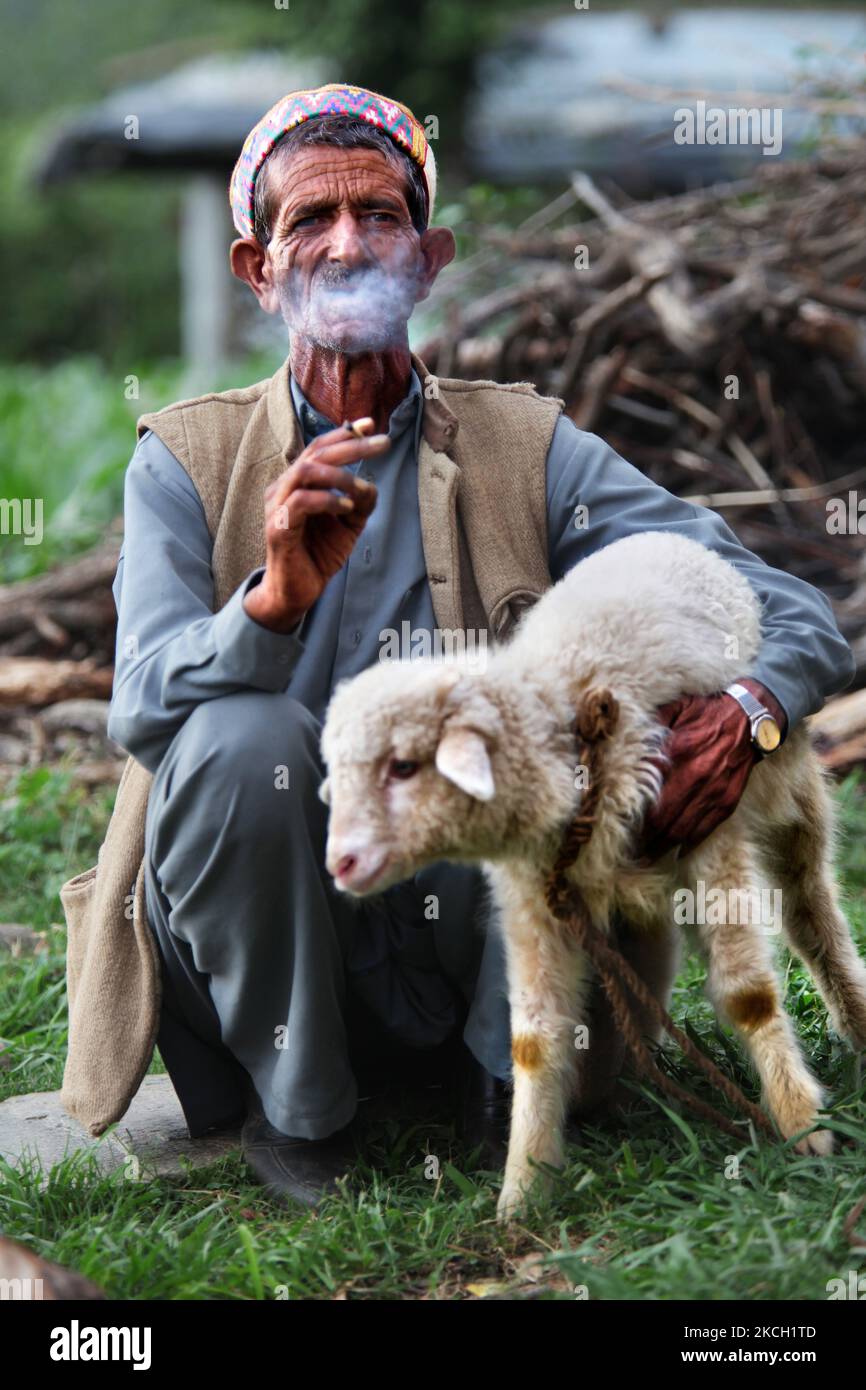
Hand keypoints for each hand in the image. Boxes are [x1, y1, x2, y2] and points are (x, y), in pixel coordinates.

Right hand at [243, 419, 386, 631]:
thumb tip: (371, 485)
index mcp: (299, 482)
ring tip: (361, 488)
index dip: (344, 433)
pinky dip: (328, 500)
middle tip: (382, 444)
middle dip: (352, 445)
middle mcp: (284, 487)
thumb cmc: (318, 554)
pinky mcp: (277, 526)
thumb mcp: (349, 526)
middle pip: (316, 452)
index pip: (319, 447)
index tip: (371, 424)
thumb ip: (361, 503)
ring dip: (339, 475)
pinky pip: (301, 502)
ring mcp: (277, 505)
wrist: (297, 590)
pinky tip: (347, 508)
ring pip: (305, 470)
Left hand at [636, 679, 786, 864]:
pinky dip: (689, 844)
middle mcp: (694, 775)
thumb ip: (651, 724)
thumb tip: (624, 734)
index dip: (630, 812)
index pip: (647, 791)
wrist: (752, 717)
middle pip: (661, 818)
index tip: (616, 823)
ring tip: (646, 856)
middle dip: (642, 838)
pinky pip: (706, 829)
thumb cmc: (708, 712)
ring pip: (681, 829)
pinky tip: (675, 852)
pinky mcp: (727, 800)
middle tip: (627, 849)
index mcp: (676, 751)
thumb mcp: (676, 708)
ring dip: (661, 847)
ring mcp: (712, 791)